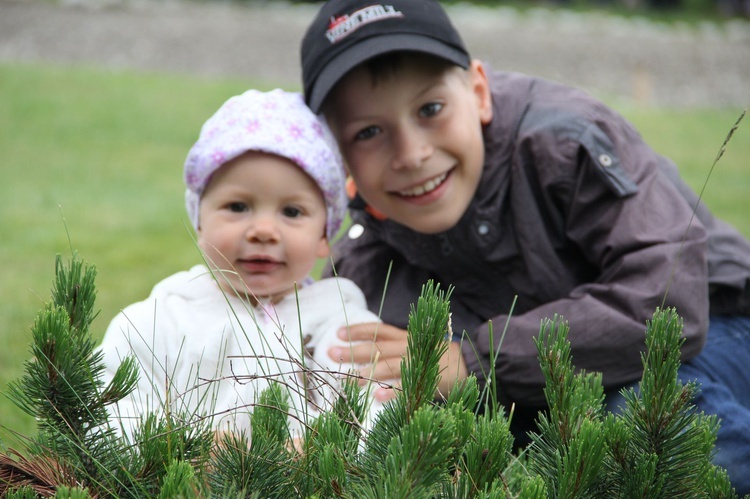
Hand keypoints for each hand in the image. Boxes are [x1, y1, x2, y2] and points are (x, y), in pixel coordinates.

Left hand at [329, 322, 467, 401]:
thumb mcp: (413, 345)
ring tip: (347, 378)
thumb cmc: (432, 356)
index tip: (338, 332)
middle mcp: (409, 347)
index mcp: (404, 337)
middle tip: (331, 352)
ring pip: (389, 366)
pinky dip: (391, 392)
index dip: (358, 330)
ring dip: (367, 372)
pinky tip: (376, 396)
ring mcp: (417, 363)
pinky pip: (406, 387)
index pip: (378, 330)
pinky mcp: (426, 381)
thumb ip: (391, 347)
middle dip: (354, 350)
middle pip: (378, 347)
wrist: (465, 366)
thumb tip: (359, 349)